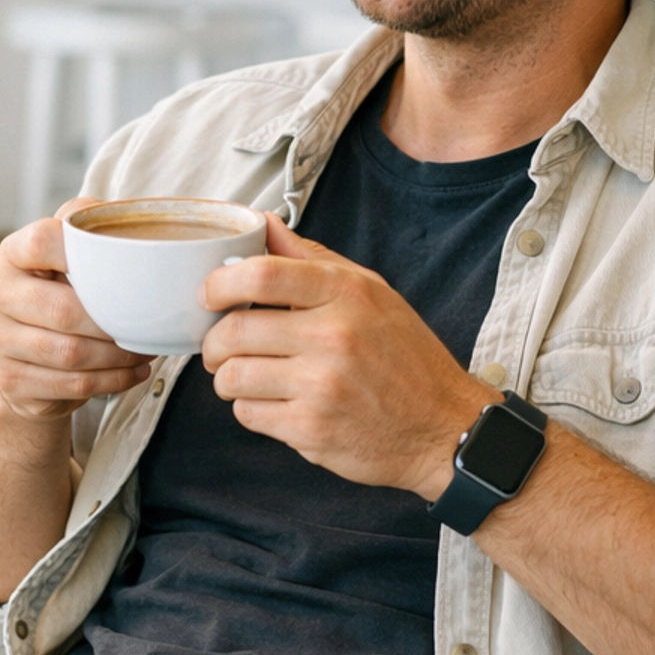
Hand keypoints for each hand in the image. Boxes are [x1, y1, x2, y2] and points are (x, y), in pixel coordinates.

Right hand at [0, 203, 151, 420]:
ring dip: (118, 356)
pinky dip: (111, 381)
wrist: (24, 359)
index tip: (120, 267)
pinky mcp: (10, 380)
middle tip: (146, 325)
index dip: (82, 251)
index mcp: (11, 255)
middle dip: (114, 323)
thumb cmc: (56, 296)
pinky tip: (131, 372)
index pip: (41, 241)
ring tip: (144, 351)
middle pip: (64, 310)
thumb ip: (85, 230)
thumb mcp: (65, 257)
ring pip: (71, 353)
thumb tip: (119, 216)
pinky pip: (71, 384)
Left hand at [199, 216, 490, 496]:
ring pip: (232, 377)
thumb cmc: (406, 358)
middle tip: (220, 347)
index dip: (220, 283)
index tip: (211, 293)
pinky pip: (248, 414)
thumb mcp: (371, 293)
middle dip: (214, 342)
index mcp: (347, 294)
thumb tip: (262, 224)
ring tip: (247, 377)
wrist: (444, 428)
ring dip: (228, 379)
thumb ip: (312, 260)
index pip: (262, 275)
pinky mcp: (311, 430)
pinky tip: (275, 403)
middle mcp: (334, 337)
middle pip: (234, 331)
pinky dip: (251, 409)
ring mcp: (322, 386)